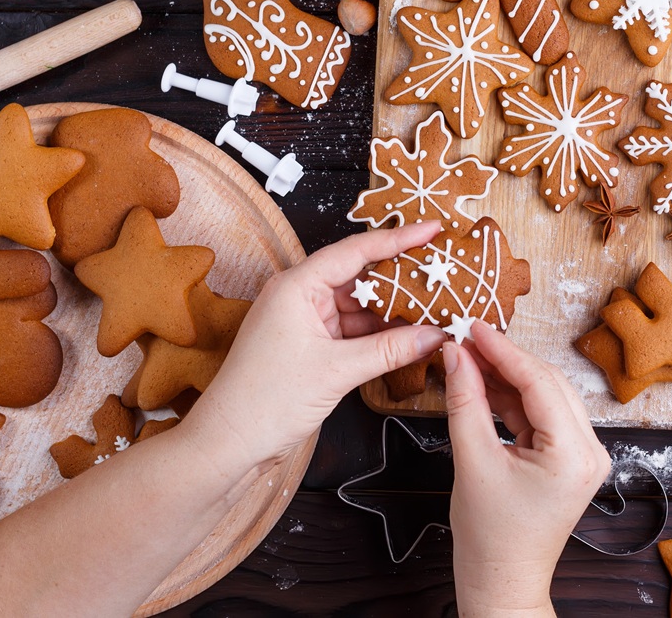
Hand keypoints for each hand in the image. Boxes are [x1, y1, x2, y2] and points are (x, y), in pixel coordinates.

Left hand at [183, 223, 446, 473]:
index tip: (432, 229)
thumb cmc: (265, 401)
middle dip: (401, 277)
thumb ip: (390, 350)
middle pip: (360, 275)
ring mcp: (304, 320)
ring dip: (393, 310)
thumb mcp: (336, 371)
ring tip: (434, 308)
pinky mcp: (310, 344)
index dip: (398, 239)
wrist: (229, 442)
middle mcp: (299, 295)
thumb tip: (434, 335)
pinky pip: (352, 329)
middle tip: (441, 272)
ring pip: (359, 305)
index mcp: (297, 285)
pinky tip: (408, 335)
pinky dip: (379, 332)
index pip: (356, 251)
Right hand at [444, 320, 610, 614]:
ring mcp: (584, 455)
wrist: (502, 581)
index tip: (473, 328)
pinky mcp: (570, 458)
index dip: (502, 350)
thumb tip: (455, 354)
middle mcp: (590, 451)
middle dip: (505, 360)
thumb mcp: (472, 460)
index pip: (539, 383)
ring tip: (469, 359)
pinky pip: (542, 414)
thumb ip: (465, 401)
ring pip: (545, 395)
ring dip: (507, 377)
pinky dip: (513, 399)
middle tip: (466, 340)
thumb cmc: (490, 536)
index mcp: (575, 454)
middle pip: (547, 384)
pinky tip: (484, 385)